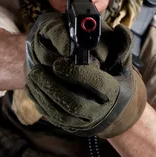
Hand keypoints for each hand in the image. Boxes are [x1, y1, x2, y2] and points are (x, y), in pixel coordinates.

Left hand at [26, 17, 146, 137]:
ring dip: (43, 95)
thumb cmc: (117, 79)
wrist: (118, 111)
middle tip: (37, 70)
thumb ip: (121, 45)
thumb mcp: (123, 63)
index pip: (97, 84)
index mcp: (115, 92)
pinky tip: (32, 88)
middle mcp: (101, 111)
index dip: (77, 73)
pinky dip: (41, 104)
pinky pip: (54, 119)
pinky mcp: (73, 127)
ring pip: (61, 114)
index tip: (58, 62)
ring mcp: (86, 122)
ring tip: (32, 76)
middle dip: (54, 87)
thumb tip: (120, 29)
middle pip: (75, 104)